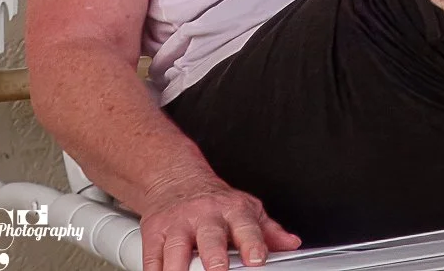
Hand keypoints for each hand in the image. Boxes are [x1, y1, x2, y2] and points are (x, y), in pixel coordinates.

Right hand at [137, 173, 298, 270]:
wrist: (176, 180)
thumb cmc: (215, 201)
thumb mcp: (246, 209)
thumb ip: (268, 230)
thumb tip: (291, 244)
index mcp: (233, 210)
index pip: (246, 226)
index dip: (253, 243)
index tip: (257, 259)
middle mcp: (205, 215)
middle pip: (210, 237)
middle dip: (214, 256)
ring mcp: (177, 224)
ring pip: (176, 249)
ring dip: (178, 268)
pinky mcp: (154, 233)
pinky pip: (152, 258)